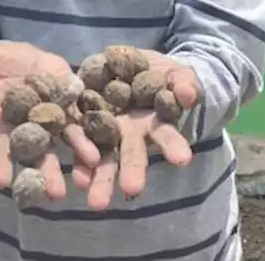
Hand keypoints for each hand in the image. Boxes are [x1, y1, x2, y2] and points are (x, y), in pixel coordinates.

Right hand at [0, 41, 103, 202]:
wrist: (28, 60)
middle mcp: (17, 125)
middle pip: (14, 147)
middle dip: (11, 166)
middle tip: (4, 184)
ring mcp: (44, 123)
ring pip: (47, 150)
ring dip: (51, 171)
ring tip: (56, 194)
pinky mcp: (69, 114)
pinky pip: (78, 133)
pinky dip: (84, 150)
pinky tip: (91, 164)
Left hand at [71, 50, 202, 209]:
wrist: (123, 61)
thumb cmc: (157, 75)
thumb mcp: (175, 75)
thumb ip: (184, 83)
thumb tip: (188, 95)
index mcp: (154, 122)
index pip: (165, 135)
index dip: (173, 145)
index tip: (182, 159)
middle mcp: (129, 132)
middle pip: (130, 154)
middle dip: (131, 172)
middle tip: (131, 189)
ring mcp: (104, 128)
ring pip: (102, 157)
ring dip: (100, 178)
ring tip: (96, 202)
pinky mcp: (81, 118)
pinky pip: (77, 138)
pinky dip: (78, 160)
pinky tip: (78, 179)